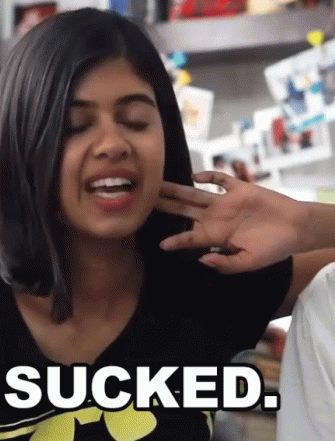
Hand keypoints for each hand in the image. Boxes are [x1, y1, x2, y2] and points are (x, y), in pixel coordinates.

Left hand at [156, 171, 308, 273]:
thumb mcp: (249, 263)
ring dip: (177, 189)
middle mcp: (215, 218)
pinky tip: (196, 177)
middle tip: (144, 201)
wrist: (296, 228)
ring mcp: (225, 202)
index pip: (190, 239)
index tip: (160, 245)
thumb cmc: (274, 248)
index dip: (175, 241)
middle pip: (184, 211)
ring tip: (158, 184)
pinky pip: (220, 179)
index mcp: (216, 236)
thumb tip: (202, 260)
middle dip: (166, 206)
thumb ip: (226, 264)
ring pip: (195, 194)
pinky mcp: (239, 189)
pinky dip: (208, 176)